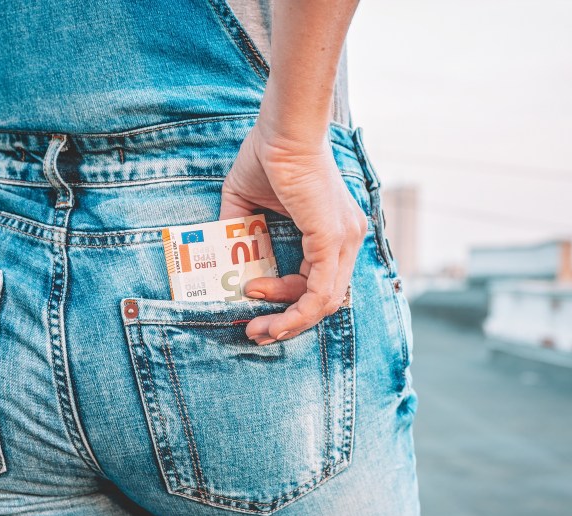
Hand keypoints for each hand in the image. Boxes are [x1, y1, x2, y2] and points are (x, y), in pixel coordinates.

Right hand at [219, 121, 366, 343]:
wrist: (282, 128)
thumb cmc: (269, 156)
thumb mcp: (248, 204)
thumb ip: (241, 233)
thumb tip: (224, 262)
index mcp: (335, 233)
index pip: (320, 281)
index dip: (288, 299)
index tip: (252, 295)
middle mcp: (348, 240)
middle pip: (325, 299)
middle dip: (289, 321)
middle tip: (257, 331)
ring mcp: (345, 241)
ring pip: (324, 302)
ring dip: (288, 322)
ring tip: (256, 327)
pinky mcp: (333, 240)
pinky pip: (319, 292)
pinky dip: (295, 312)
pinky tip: (266, 313)